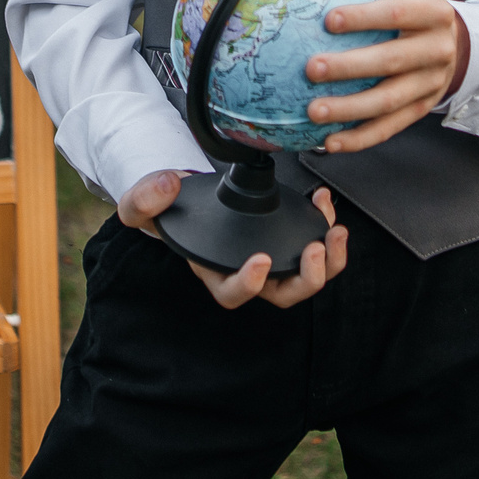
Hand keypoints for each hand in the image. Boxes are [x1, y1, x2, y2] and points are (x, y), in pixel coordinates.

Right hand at [118, 171, 348, 308]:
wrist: (186, 196)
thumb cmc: (166, 209)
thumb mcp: (141, 203)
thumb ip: (145, 199)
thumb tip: (167, 185)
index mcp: (212, 271)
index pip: (232, 294)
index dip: (248, 284)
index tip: (260, 260)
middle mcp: (246, 272)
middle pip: (284, 293)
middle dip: (307, 278)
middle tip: (315, 249)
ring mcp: (271, 257)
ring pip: (308, 276)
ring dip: (330, 259)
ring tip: (336, 231)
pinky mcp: (286, 237)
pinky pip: (314, 242)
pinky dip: (324, 224)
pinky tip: (322, 200)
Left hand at [302, 0, 469, 153]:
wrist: (458, 46)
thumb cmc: (422, 7)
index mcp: (434, 14)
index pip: (399, 14)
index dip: (366, 17)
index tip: (329, 20)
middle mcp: (436, 51)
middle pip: (391, 62)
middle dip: (350, 67)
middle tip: (311, 68)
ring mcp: (429, 85)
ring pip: (388, 101)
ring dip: (350, 109)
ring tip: (313, 111)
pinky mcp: (420, 110)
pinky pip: (389, 128)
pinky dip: (359, 138)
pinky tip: (329, 142)